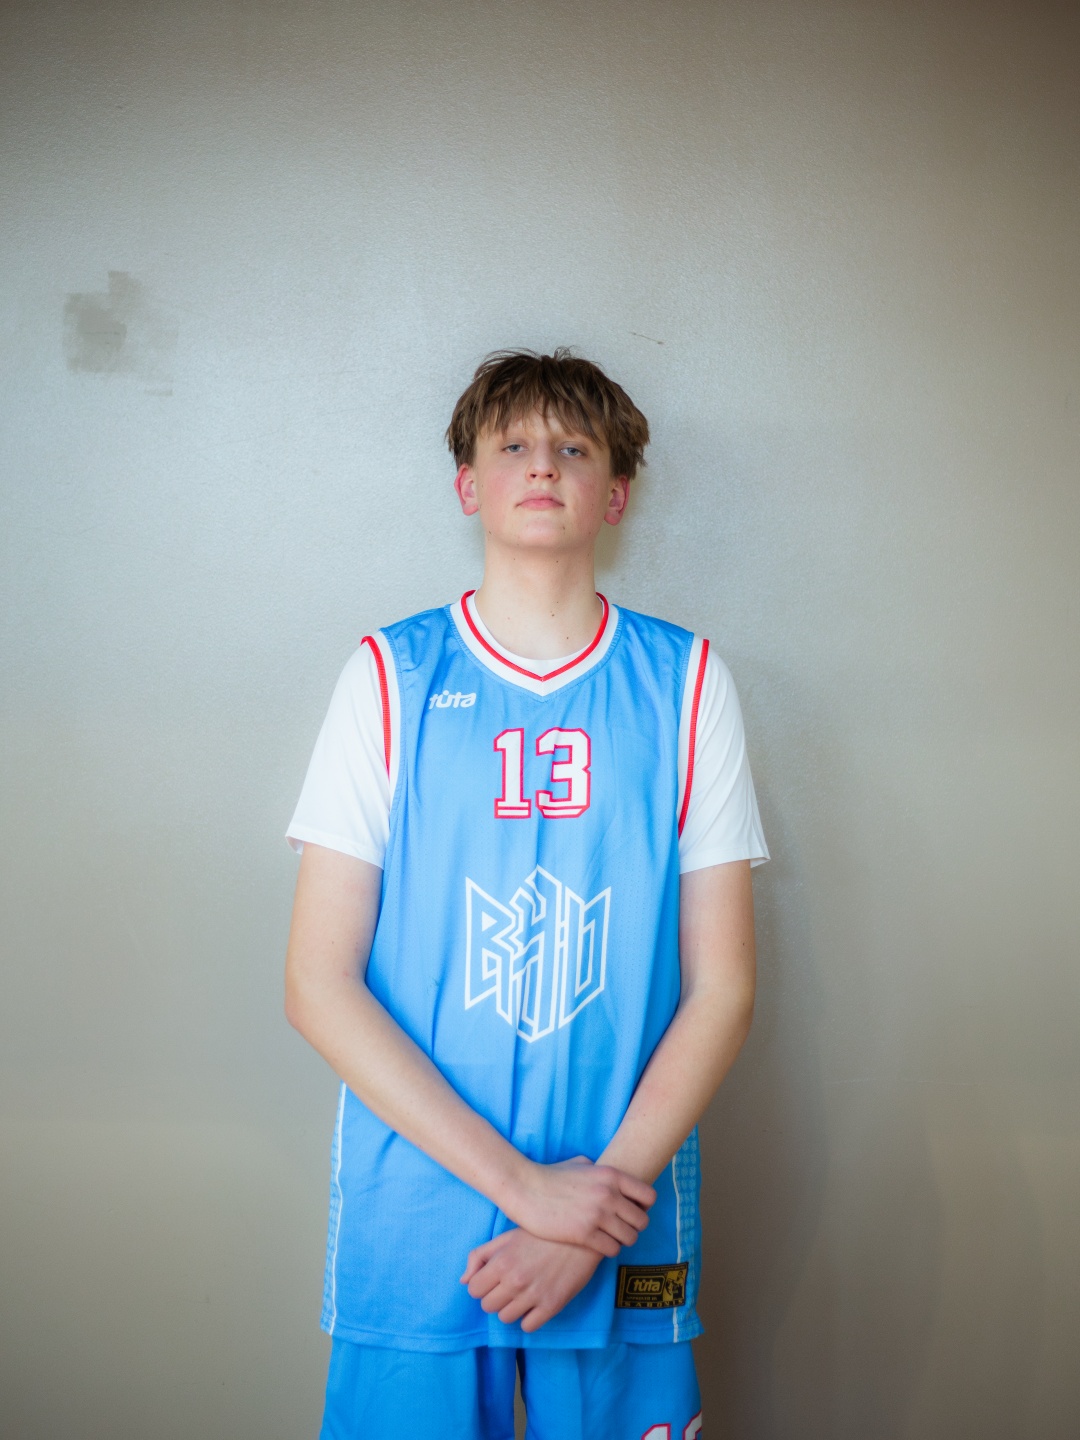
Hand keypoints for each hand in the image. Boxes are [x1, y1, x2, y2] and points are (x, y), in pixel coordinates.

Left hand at [461, 1228, 603, 1331]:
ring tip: (521, 1294)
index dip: (481, 1285)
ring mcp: (534, 1295)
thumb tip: (464, 1281)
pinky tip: (535, 1303)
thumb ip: (480, 1256)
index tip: (492, 1280)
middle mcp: (515, 1281)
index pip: (473, 1289)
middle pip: (487, 1306)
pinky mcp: (552, 1306)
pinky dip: (529, 1318)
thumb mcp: (507, 1237)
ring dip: (510, 1308)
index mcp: (501, 1262)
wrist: (580, 1238)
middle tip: (507, 1286)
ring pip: (505, 1318)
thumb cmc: (541, 1235)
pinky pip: (528, 1326)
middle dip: (494, 1297)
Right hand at [507, 1156, 654, 1256]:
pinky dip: (608, 1249)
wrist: (525, 1188)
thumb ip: (597, 1169)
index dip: (644, 1207)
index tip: (633, 1212)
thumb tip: (604, 1173)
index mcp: (611, 1175)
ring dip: (622, 1240)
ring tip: (610, 1238)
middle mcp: (609, 1194)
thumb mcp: (578, 1163)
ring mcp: (597, 1215)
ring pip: (630, 1238)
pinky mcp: (585, 1234)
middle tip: (621, 1229)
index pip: (649, 1196)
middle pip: (642, 1221)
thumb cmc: (550, 1176)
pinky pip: (612, 1249)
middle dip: (634, 1227)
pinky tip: (597, 1245)